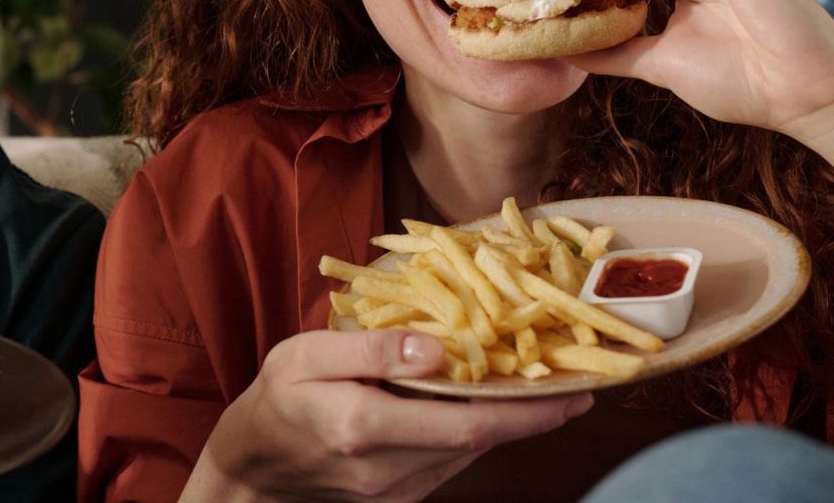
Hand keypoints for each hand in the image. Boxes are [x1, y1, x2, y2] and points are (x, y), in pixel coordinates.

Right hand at [186, 329, 590, 501]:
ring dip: (510, 420)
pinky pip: (452, 458)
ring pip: (471, 451)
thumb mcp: (305, 355)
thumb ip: (372, 350)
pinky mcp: (402, 496)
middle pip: (480, 440)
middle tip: (579, 378)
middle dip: (534, 410)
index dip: (528, 410)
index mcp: (365, 429)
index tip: (576, 391)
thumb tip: (436, 346)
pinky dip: (478, 429)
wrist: (254, 469)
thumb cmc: (276, 400)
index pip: (467, 423)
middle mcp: (389, 469)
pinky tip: (490, 402)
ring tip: (546, 381)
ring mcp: (398, 490)